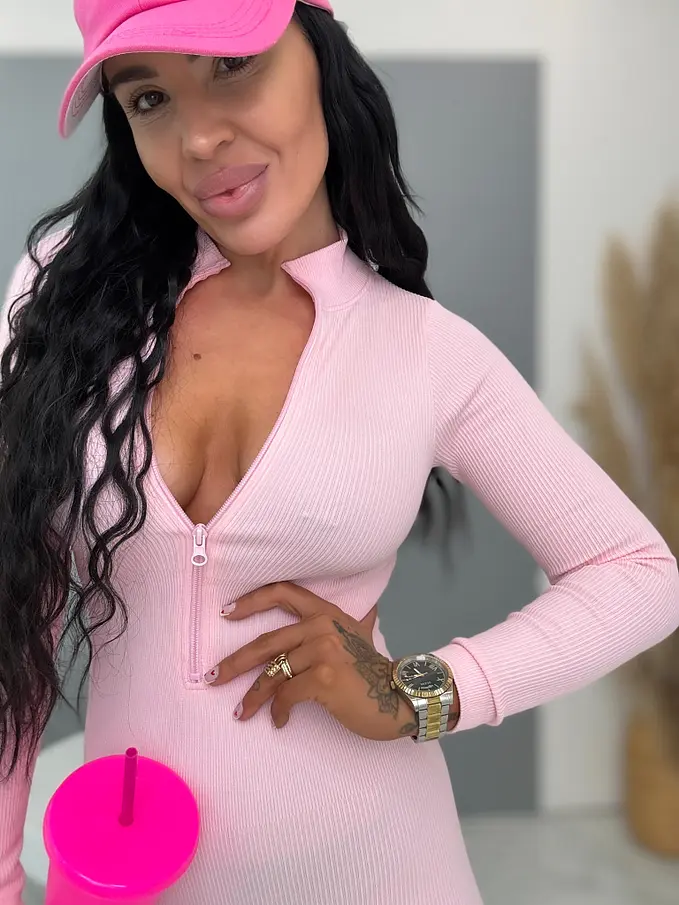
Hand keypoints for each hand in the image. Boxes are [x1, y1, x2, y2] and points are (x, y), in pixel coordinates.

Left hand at [205, 582, 418, 740]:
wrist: (399, 697)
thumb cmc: (374, 671)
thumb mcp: (361, 636)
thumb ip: (352, 622)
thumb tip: (369, 606)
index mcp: (326, 612)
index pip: (283, 592)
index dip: (252, 600)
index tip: (226, 613)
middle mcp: (322, 626)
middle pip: (266, 642)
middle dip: (234, 662)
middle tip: (212, 678)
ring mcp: (323, 650)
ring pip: (273, 674)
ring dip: (253, 697)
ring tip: (241, 713)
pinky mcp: (323, 677)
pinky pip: (286, 695)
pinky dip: (278, 711)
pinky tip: (279, 722)